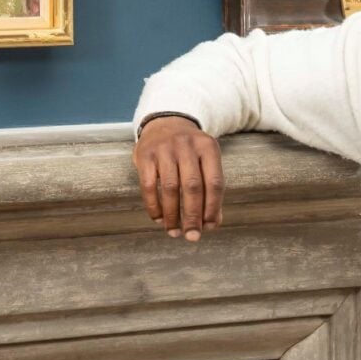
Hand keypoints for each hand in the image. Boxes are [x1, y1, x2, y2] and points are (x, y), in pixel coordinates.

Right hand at [133, 116, 223, 241]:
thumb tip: (212, 224)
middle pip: (192, 186)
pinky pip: (148, 185)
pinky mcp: (145, 154)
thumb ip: (210, 190)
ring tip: (173, 231)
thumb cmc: (190, 152)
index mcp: (208, 147)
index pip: (215, 182)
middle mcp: (187, 145)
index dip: (213, 208)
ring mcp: (165, 148)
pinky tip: (158, 219)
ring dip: (172, 215)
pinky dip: (153, 206)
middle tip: (192, 236)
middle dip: (192, 216)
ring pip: (170, 188)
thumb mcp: (205, 162)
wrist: (165, 123)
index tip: (208, 227)